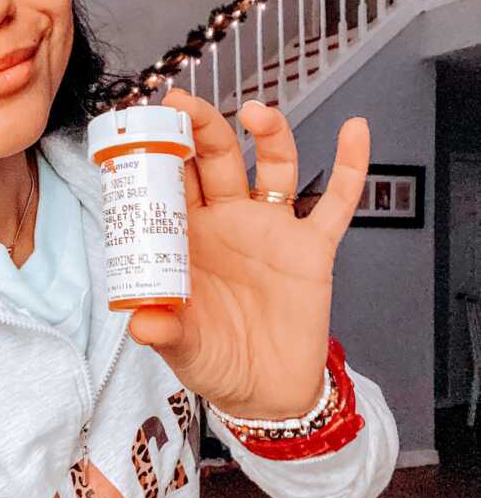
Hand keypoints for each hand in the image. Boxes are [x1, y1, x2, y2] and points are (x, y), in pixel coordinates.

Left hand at [127, 89, 369, 419]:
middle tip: (181, 103)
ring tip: (256, 112)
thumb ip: (164, 333)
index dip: (157, 155)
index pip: (169, 184)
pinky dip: (350, 166)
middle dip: (200, 129)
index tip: (144, 127)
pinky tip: (356, 130)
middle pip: (215, 161)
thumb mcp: (183, 350)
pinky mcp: (312, 248)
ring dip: (268, 135)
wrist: (267, 394)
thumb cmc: (216, 362)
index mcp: (188, 238)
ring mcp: (271, 230)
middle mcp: (228, 223)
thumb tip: (142, 323)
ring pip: (272, 167)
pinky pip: (337, 201)